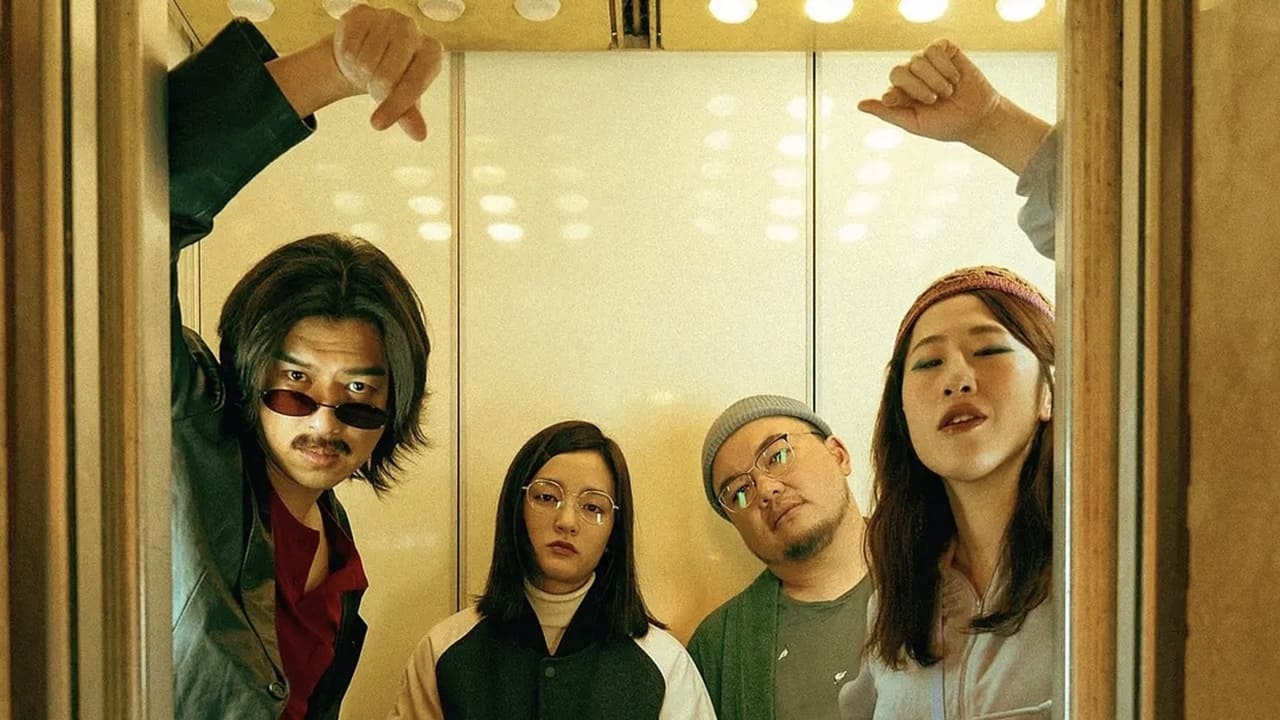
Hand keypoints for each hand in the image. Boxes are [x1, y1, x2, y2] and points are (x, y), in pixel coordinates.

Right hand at [332, 4, 443, 140]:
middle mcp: (413, 29)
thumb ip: (410, 115)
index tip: (377, 125)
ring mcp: (388, 17)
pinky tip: (356, 52)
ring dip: (361, 72)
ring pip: (365, 62)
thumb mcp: (402, 99)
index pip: (414, 84)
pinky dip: (348, 57)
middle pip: (386, 77)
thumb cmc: (391, 78)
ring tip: (367, 67)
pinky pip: (348, 46)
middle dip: (375, 90)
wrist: (364, 53)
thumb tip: (420, 135)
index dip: (394, 107)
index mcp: (432, 51)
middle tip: (374, 85)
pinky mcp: (362, 12)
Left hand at [857, 39, 999, 144]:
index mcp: (901, 91)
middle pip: (901, 69)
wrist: (978, 117)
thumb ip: (887, 113)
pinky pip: (935, 49)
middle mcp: (912, 73)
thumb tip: (859, 104)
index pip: (892, 82)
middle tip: (934, 100)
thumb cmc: (945, 124)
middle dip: (919, 88)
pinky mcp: (945, 50)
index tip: (904, 101)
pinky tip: (955, 78)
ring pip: (919, 59)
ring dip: (936, 80)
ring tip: (948, 92)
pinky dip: (946, 67)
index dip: (899, 91)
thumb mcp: (913, 123)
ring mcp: (927, 61)